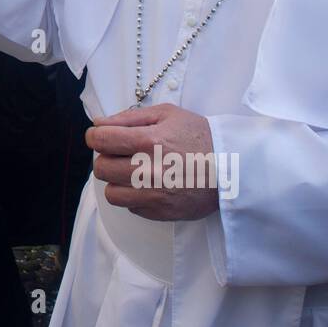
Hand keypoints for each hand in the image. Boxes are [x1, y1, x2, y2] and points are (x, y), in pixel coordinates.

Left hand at [86, 104, 218, 221]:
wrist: (233, 168)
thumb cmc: (199, 136)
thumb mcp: (168, 114)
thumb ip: (129, 117)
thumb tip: (99, 123)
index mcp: (148, 140)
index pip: (100, 140)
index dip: (95, 136)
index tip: (101, 136)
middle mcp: (148, 170)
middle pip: (101, 167)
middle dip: (105, 158)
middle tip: (120, 154)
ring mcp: (154, 195)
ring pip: (111, 193)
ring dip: (117, 181)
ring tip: (133, 172)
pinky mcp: (160, 213)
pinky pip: (130, 207)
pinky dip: (134, 196)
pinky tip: (149, 185)